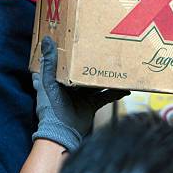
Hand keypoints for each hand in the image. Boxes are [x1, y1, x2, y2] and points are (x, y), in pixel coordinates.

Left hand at [32, 36, 127, 151]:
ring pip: (97, 82)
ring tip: (118, 67)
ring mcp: (82, 96)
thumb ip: (49, 62)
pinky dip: (115, 92)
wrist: (62, 133)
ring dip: (106, 76)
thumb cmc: (50, 108)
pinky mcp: (91, 104)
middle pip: (83, 71)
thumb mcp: (48, 82)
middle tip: (104, 51)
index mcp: (58, 79)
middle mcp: (71, 87)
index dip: (70, 52)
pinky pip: (106, 96)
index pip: (64, 62)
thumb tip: (47, 40)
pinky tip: (125, 88)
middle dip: (92, 62)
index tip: (78, 40)